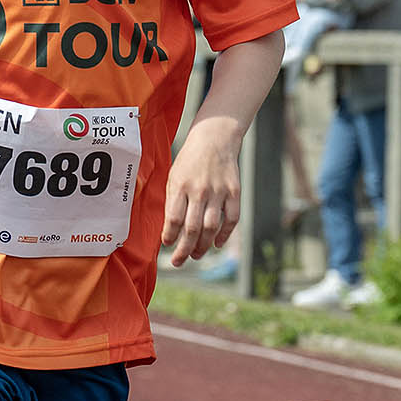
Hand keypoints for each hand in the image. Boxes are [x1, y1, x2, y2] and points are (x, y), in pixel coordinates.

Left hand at [163, 118, 240, 265]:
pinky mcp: (234, 192)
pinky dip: (225, 234)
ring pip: (211, 227)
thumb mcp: (174, 175)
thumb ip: (172, 200)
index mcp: (180, 185)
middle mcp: (200, 190)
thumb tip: (168, 228)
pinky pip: (232, 219)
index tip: (166, 245)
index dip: (169, 236)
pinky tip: (216, 244)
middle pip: (192, 228)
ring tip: (196, 255)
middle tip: (178, 262)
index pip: (173, 218)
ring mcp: (219, 192)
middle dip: (184, 249)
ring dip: (203, 246)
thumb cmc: (189, 161)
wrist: (215, 139)